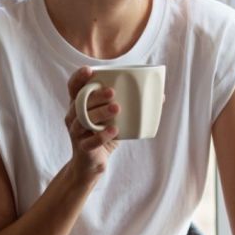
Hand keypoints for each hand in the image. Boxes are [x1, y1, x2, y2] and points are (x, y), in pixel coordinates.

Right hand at [64, 66, 120, 181]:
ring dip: (100, 112)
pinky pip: (90, 141)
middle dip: (95, 95)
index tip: (89, 70)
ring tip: (117, 108)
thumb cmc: (104, 134)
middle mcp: (73, 116)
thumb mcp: (116, 118)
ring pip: (83, 120)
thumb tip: (161, 96)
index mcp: (79, 105)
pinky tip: (114, 130)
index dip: (78, 77)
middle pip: (79, 102)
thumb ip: (131, 105)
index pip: (73, 87)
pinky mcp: (82, 148)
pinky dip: (102, 136)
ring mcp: (76, 133)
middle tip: (112, 92)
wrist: (93, 164)